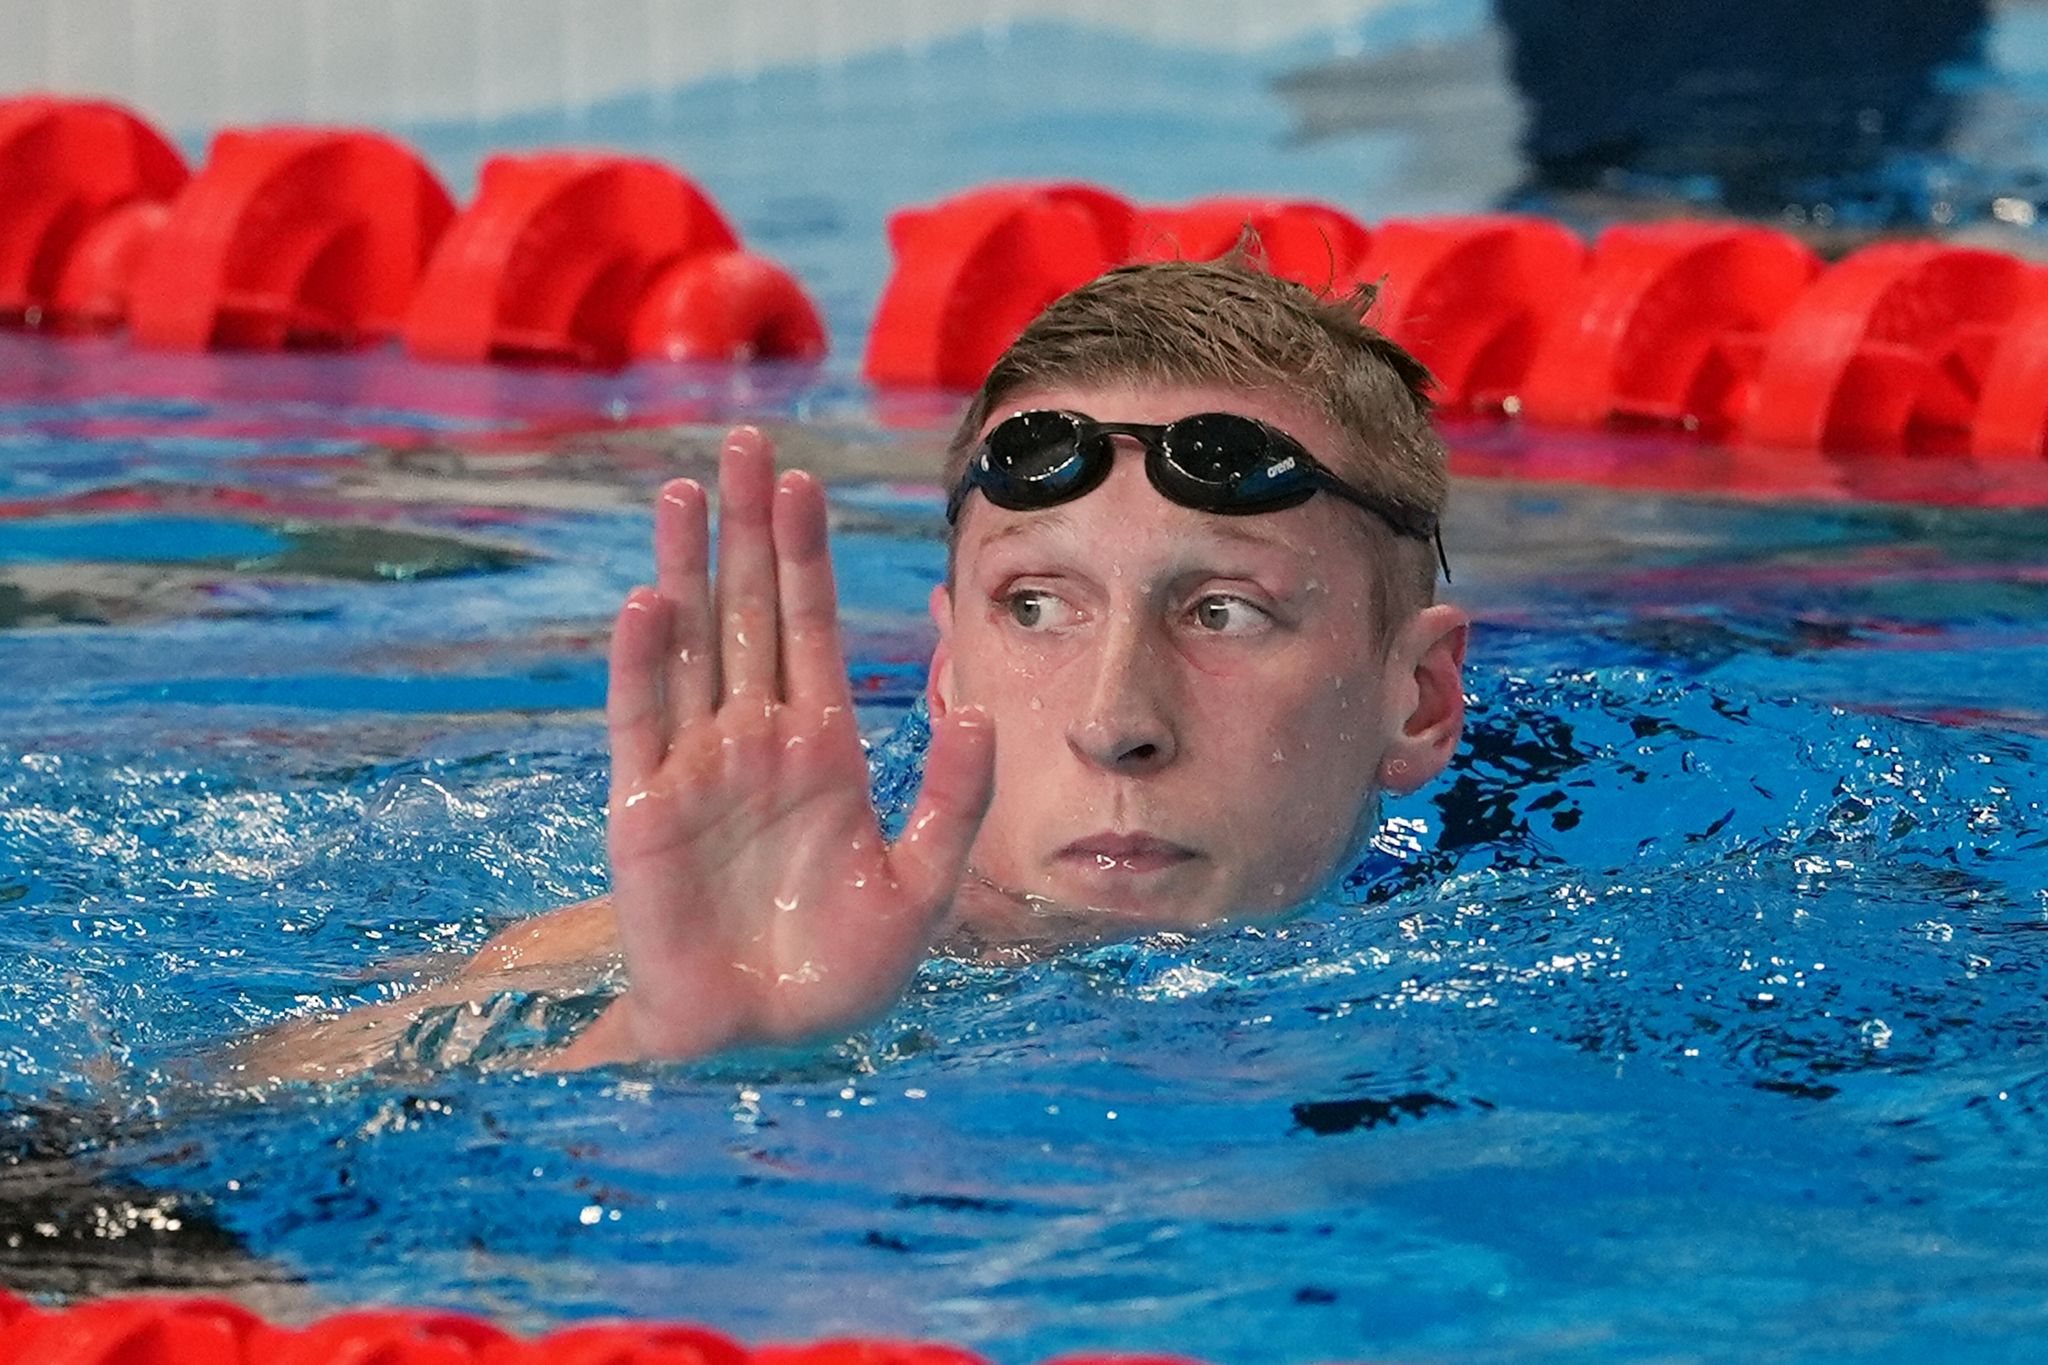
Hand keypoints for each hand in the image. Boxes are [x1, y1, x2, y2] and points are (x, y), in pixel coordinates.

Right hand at [555, 429, 994, 1066]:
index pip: (813, 627)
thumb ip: (952, 795)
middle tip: (743, 443)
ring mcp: (698, 766)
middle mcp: (758, 739)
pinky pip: (643, 721)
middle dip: (746, 529)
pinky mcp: (645, 809)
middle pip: (750, 611)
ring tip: (683, 489)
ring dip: (686, 568)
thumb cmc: (843, 970)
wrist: (764, 1043)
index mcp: (823, 746)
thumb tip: (980, 705)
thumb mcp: (924, 882)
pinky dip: (642, 663)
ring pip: (690, 645)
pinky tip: (650, 601)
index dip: (806, 555)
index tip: (802, 481)